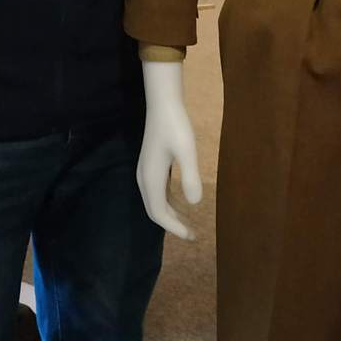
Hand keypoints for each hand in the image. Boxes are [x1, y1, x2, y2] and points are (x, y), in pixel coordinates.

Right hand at [138, 61, 202, 240]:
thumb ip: (190, 176)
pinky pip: (158, 191)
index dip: (174, 228)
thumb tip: (194, 204)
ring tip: (188, 224)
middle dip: (172, 225)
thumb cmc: (176, 125)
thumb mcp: (187, 150)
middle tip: (192, 235)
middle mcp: (145, 178)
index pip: (158, 213)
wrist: (163, 103)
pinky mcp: (152, 165)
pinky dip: (168, 202)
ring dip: (170, 214)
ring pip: (155, 201)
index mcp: (151, 179)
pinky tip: (182, 203)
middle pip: (154, 210)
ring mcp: (147, 171)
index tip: (191, 236)